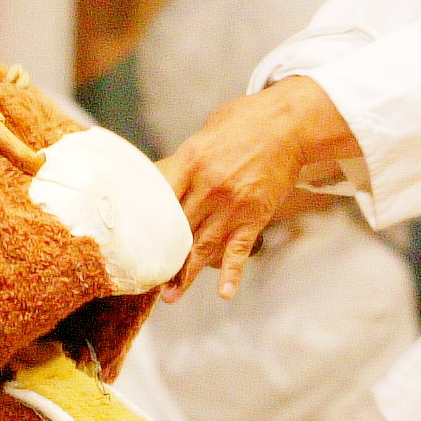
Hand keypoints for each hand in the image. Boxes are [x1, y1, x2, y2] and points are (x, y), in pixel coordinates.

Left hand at [157, 78, 357, 301]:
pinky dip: (232, 273)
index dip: (143, 221)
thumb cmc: (244, 123)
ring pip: (203, 246)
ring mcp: (233, 204)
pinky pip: (240, 249)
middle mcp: (209, 187)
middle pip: (177, 228)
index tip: (131, 240)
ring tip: (170, 297)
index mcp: (191, 161)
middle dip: (160, 255)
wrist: (290, 124)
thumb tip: (157, 180)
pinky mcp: (255, 215)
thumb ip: (183, 161)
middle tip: (144, 276)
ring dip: (186, 274)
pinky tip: (224, 293)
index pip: (159, 198)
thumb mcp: (204, 133)